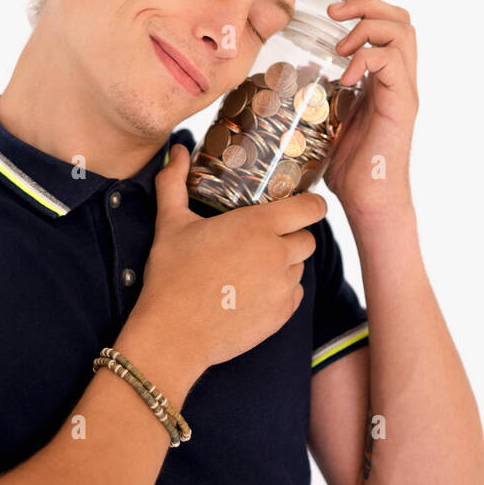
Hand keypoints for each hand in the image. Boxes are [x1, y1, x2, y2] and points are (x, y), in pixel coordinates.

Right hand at [134, 144, 327, 380]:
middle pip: (307, 239)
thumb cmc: (171, 275)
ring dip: (285, 265)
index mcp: (257, 226)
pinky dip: (281, 292)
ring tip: (253, 268)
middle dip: (292, 236)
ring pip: (299, 268)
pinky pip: (294, 295)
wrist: (172, 334)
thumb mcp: (171, 223)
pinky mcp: (280, 315)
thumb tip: (177, 150)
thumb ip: (174, 182)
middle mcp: (277, 254)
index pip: (311, 208)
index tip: (305, 205)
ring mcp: (281, 287)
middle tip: (265, 240)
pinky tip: (254, 292)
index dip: (313, 204)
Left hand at [322, 0, 419, 219]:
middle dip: (367, 4)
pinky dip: (366, 58)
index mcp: (385, 79)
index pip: (390, 24)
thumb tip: (289, 79)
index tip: (336, 5)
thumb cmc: (348, 167)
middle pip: (402, 19)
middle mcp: (400, 80)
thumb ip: (321, 96)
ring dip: (368, 27)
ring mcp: (403, 91)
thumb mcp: (328, 119)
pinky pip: (392, 62)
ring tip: (341, 47)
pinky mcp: (401, 106)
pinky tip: (346, 76)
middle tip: (335, 15)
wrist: (368, 201)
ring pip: (403, 32)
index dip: (365, 5)